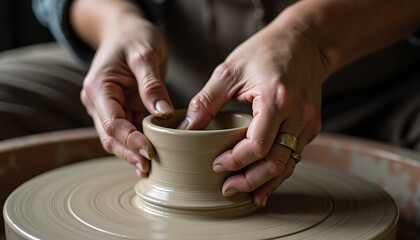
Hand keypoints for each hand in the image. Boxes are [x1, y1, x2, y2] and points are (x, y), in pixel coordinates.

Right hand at [80, 12, 173, 176]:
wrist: (126, 31)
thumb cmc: (134, 37)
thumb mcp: (145, 55)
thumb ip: (152, 85)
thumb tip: (163, 115)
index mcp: (99, 88)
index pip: (112, 123)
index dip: (131, 140)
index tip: (151, 151)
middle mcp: (98, 102)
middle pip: (111, 137)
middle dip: (130, 154)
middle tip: (151, 168)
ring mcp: (109, 108)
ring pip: (118, 139)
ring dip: (133, 154)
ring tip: (153, 169)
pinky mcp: (122, 110)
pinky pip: (129, 131)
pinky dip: (139, 144)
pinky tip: (151, 157)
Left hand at [182, 22, 327, 206]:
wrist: (304, 41)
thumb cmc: (265, 51)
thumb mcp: (229, 71)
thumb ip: (206, 102)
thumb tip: (185, 129)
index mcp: (276, 98)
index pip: (258, 144)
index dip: (236, 161)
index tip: (217, 165)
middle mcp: (298, 114)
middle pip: (276, 162)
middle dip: (250, 181)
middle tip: (228, 189)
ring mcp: (309, 122)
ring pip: (289, 164)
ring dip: (266, 182)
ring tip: (246, 194)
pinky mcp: (311, 125)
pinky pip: (295, 155)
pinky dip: (279, 171)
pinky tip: (265, 182)